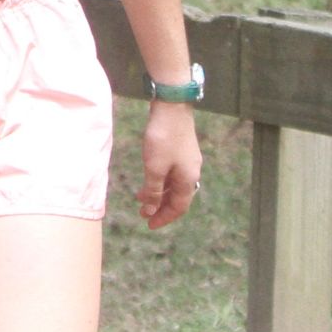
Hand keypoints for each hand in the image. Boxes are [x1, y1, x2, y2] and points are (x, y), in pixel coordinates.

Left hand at [138, 104, 201, 228]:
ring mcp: (187, 160)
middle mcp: (191, 172)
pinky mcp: (181, 150)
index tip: (149, 224)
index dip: (164, 218)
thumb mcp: (154, 168)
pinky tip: (148, 178)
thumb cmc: (163, 139)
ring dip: (158, 193)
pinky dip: (160, 180)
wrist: (172, 107)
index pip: (179, 207)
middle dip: (160, 207)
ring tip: (140, 198)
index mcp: (188, 180)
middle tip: (143, 214)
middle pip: (177, 197)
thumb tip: (150, 209)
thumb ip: (152, 190)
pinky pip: (171, 173)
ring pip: (173, 185)